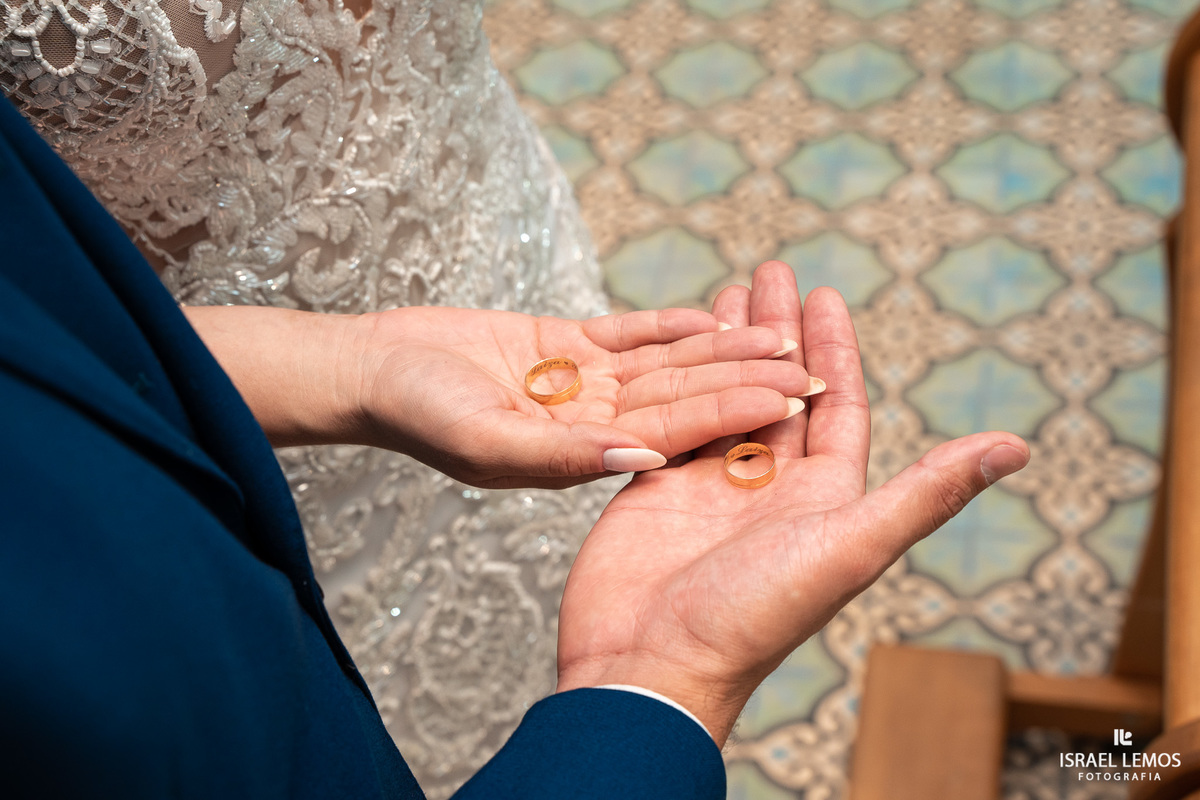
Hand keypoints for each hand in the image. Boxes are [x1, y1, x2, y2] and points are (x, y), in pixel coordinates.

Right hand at [356, 305, 820, 487]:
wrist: (371, 372)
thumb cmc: (417, 414)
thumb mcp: (488, 443)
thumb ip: (562, 455)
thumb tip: (641, 458)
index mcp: (585, 457)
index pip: (677, 430)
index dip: (736, 410)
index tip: (793, 396)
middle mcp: (591, 424)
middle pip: (683, 396)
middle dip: (744, 379)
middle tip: (810, 364)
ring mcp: (578, 386)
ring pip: (663, 364)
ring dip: (718, 347)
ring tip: (776, 330)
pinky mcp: (560, 346)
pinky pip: (626, 335)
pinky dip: (667, 325)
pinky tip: (713, 316)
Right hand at [554, 262, 1028, 742]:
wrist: (651, 663)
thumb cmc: (751, 617)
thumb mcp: (850, 547)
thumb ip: (926, 492)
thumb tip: (1016, 446)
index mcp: (822, 499)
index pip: (836, 408)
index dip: (834, 351)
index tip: (824, 296)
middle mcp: (770, 488)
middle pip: (780, 391)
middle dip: (776, 331)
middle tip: (771, 270)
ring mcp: (711, 486)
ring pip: (727, 398)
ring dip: (726, 347)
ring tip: (723, 293)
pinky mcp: (659, 486)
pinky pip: (676, 419)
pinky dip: (677, 380)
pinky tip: (673, 348)